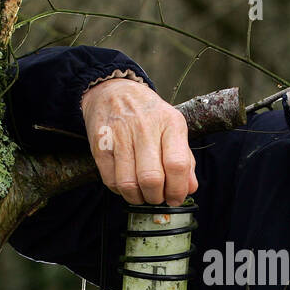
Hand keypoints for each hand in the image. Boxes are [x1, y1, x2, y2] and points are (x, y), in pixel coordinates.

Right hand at [80, 78, 197, 205]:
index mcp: (170, 123)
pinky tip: (128, 185)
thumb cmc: (149, 114)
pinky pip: (110, 180)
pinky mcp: (100, 145)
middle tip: (158, 198)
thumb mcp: (173, 128)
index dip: (177, 189)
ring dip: (138, 198)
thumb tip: (190, 188)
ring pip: (129, 184)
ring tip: (143, 194)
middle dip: (156, 197)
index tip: (175, 198)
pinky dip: (120, 191)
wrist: (113, 91)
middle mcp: (145, 127)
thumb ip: (185, 159)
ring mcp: (120, 136)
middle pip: (151, 178)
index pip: (177, 164)